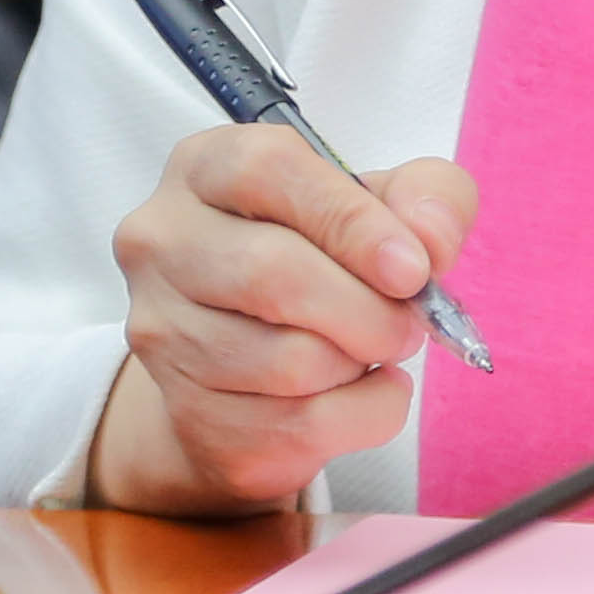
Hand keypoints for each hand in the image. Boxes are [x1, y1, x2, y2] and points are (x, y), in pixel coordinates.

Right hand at [86, 127, 482, 513]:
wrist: (252, 369)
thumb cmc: (320, 261)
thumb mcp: (380, 204)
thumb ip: (425, 196)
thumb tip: (431, 239)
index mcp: (204, 168)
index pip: (265, 172)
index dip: (350, 221)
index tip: (412, 268)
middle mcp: (162, 242)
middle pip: (273, 276)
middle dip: (369, 310)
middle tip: (411, 323)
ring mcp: (162, 332)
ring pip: (288, 361)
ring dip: (363, 362)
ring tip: (374, 348)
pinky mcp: (188, 413)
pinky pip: (299, 425)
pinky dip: (364, 413)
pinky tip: (365, 392)